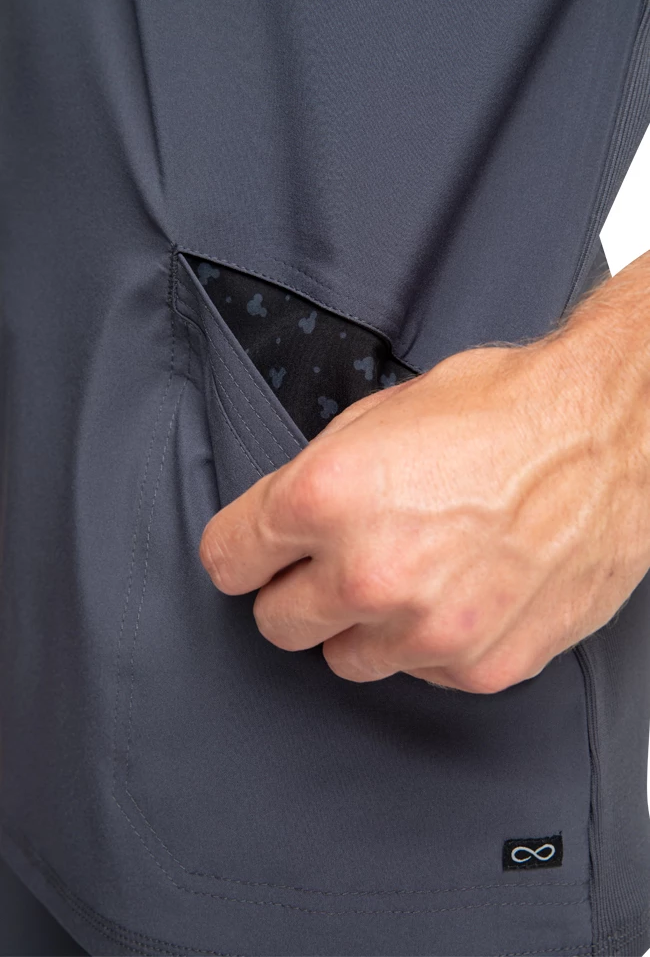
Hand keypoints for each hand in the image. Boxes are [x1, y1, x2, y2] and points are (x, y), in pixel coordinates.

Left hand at [199, 301, 649, 692]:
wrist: (610, 438)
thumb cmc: (506, 412)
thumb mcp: (381, 417)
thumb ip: (319, 480)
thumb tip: (288, 522)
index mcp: (326, 496)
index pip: (228, 559)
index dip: (242, 552)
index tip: (254, 556)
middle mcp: (368, 573)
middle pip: (275, 622)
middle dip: (293, 592)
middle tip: (328, 565)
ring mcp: (426, 629)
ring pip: (344, 659)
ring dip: (360, 625)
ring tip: (406, 577)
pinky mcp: (480, 664)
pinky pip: (420, 671)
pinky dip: (427, 642)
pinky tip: (459, 592)